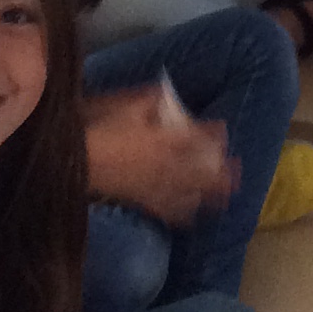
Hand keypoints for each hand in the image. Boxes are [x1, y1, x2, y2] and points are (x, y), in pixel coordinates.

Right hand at [82, 87, 234, 226]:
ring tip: (226, 196)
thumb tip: (164, 95)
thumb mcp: (124, 105)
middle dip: (223, 172)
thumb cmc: (98, 129)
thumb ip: (148, 99)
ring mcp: (156, 187)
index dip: (213, 134)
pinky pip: (167, 211)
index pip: (198, 138)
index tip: (222, 129)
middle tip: (238, 170)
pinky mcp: (142, 202)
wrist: (74, 161)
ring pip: (191, 193)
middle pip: (203, 172)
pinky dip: (182, 213)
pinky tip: (191, 216)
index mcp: (165, 140)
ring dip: (211, 195)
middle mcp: (167, 166)